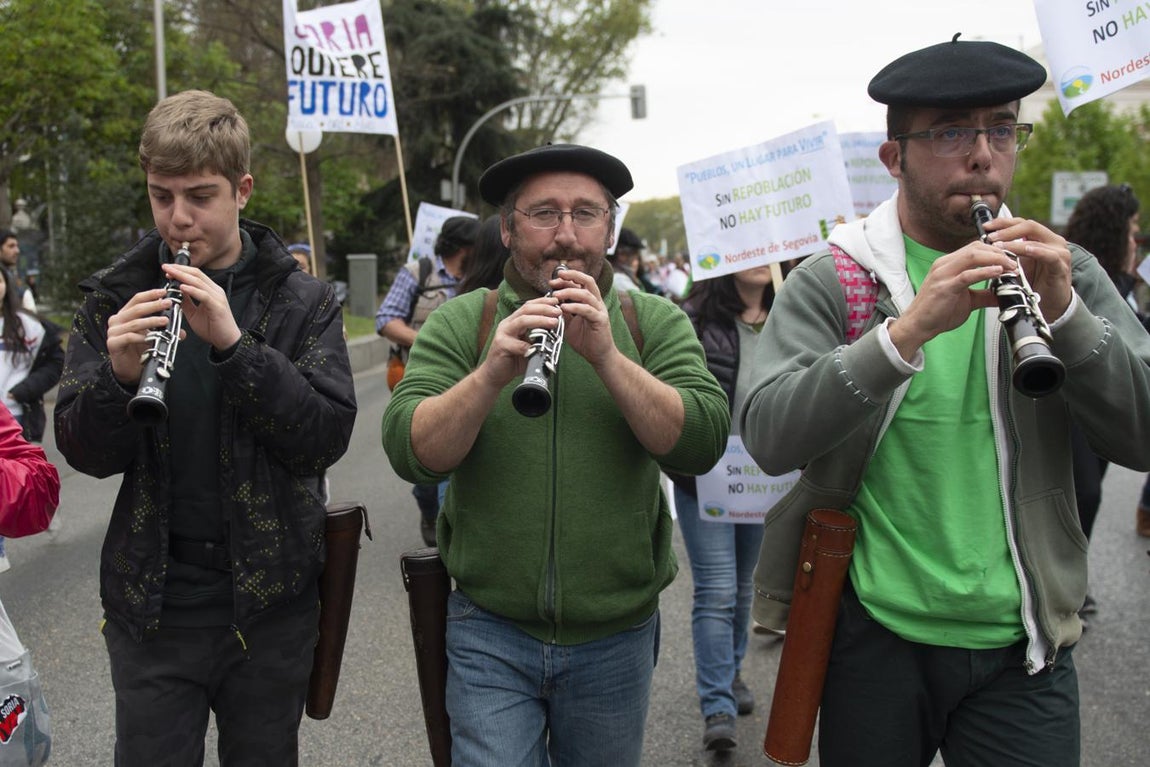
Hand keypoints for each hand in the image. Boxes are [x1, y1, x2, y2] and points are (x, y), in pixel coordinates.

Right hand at [107, 288, 176, 384]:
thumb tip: (181, 332)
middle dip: (154, 305)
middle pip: (136, 309)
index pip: (137, 299)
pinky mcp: (113, 343)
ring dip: (151, 321)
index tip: (164, 292)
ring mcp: (113, 331)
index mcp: (125, 314)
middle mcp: (117, 320)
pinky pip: (129, 337)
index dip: (151, 295)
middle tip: (168, 303)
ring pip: (135, 323)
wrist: (129, 370)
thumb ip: (164, 331)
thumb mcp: (153, 337)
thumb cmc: (140, 350)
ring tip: (166, 320)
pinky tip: (152, 337)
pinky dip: (142, 336)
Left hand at [161, 263, 241, 351]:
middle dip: (179, 269)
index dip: (181, 270)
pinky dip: (192, 290)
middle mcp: (215, 291)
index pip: (195, 275)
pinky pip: (204, 295)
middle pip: (196, 274)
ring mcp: (217, 298)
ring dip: (183, 276)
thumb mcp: (193, 313)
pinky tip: (182, 287)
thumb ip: (186, 302)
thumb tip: (175, 292)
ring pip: (199, 282)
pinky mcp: (218, 307)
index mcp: (211, 291)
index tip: (168, 269)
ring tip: (171, 273)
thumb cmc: (213, 329)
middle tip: (166, 267)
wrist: (227, 342)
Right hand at [477, 296, 562, 391]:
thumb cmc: (514, 359)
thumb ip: (540, 337)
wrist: (495, 375)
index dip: (543, 302)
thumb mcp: (530, 345)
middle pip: (526, 309)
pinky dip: (529, 346)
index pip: (529, 306)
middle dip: (544, 308)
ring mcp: (503, 334)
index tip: (557, 301)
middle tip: (558, 312)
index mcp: (514, 321)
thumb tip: (559, 330)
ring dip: (540, 320)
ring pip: (522, 321)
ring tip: (554, 322)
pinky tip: (538, 348)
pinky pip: (517, 344)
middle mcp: (508, 324)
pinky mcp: (500, 346)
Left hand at [547, 268, 615, 367]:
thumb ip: (563, 312)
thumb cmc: (585, 339)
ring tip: (556, 295)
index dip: (567, 278)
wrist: (598, 356)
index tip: (553, 282)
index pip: (581, 282)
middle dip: (572, 276)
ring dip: (569, 292)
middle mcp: (597, 303)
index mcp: (590, 301)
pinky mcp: (601, 320)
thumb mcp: (569, 323)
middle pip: (588, 281)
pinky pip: (587, 310)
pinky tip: (564, 307)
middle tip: (557, 278)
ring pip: (586, 294)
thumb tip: (550, 302)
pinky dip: (575, 306)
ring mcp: (600, 311)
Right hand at [888, 240, 1016, 357]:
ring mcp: (943, 274)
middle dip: (999, 253)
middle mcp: (944, 265)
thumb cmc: (937, 312)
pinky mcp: (945, 287)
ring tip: (1011, 267)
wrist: (918, 325)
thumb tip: (1004, 295)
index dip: (995, 251)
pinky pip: (968, 275)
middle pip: (976, 247)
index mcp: (948, 264)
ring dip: (996, 259)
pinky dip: (986, 272)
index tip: (1011, 259)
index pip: (975, 247)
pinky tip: (998, 273)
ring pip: (973, 255)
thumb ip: (984, 294)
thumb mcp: (966, 300)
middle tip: (1015, 262)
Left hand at [978, 216, 1073, 321]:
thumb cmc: (1034, 283)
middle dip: (1007, 230)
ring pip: (1035, 240)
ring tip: (999, 246)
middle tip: (990, 238)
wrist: (1051, 305)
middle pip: (1028, 226)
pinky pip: (1049, 255)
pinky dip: (1036, 252)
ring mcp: (1059, 252)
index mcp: (1041, 238)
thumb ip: (1007, 253)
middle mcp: (1052, 241)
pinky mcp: (1061, 266)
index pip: (1021, 223)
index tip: (985, 226)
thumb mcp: (1017, 265)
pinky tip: (1026, 250)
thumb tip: (984, 246)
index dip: (1002, 223)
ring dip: (1015, 243)